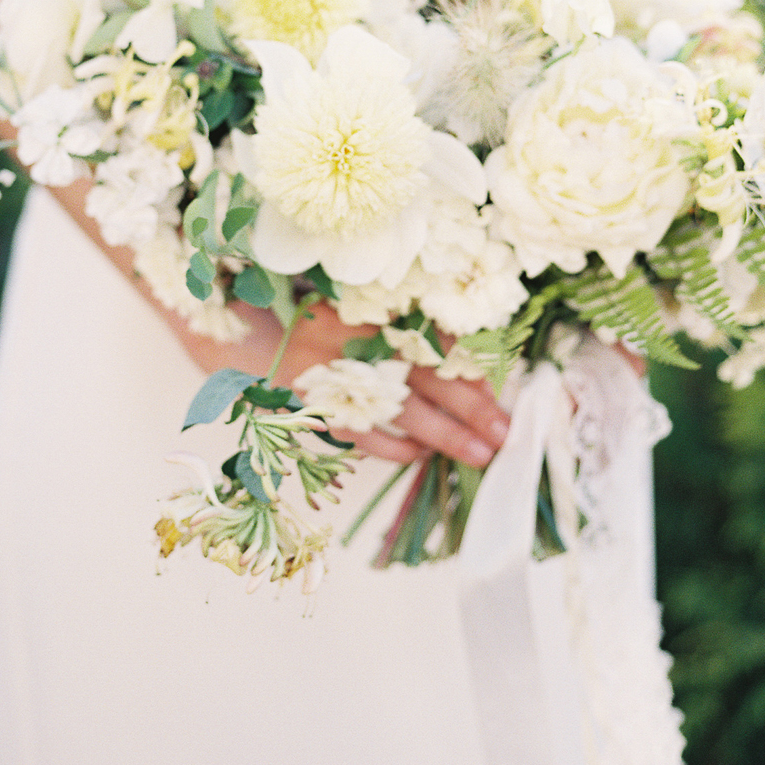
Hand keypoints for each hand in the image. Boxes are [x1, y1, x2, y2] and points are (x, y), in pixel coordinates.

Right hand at [275, 302, 511, 469]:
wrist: (259, 337)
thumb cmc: (327, 322)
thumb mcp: (369, 310)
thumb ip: (411, 328)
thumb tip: (470, 363)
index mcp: (378, 314)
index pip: (436, 342)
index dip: (470, 369)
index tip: (497, 389)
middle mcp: (362, 345)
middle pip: (428, 379)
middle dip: (471, 409)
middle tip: (504, 433)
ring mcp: (341, 380)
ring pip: (403, 414)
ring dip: (446, 437)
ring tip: (479, 455)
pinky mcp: (323, 409)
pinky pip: (369, 438)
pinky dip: (399, 449)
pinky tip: (423, 454)